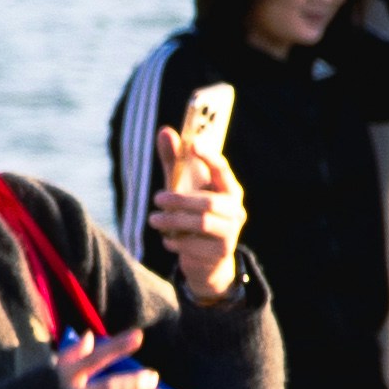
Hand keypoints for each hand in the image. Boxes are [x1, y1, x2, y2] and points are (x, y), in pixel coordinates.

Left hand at [142, 129, 245, 291]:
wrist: (204, 258)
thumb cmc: (191, 213)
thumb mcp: (181, 186)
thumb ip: (173, 161)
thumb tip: (165, 130)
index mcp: (228, 189)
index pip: (222, 170)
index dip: (209, 156)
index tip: (193, 144)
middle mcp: (235, 210)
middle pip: (208, 202)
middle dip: (179, 200)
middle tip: (156, 198)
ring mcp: (231, 232)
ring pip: (201, 223)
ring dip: (173, 220)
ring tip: (153, 219)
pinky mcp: (221, 253)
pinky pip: (193, 244)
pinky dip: (174, 240)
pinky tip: (168, 238)